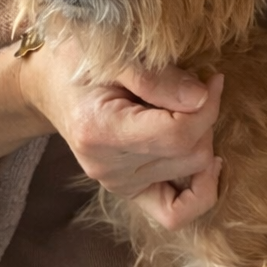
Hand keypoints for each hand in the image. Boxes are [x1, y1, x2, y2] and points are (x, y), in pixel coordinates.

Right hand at [18, 34, 223, 229]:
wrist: (53, 84)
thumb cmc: (81, 60)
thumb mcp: (117, 54)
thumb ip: (159, 77)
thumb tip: (202, 98)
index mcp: (100, 131)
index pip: (177, 134)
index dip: (207, 106)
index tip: (214, 79)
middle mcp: (108, 168)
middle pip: (189, 154)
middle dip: (206, 118)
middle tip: (197, 88)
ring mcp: (118, 185)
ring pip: (191, 173)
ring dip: (202, 139)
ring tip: (188, 110)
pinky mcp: (128, 191)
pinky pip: (174, 212)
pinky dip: (200, 190)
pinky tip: (207, 161)